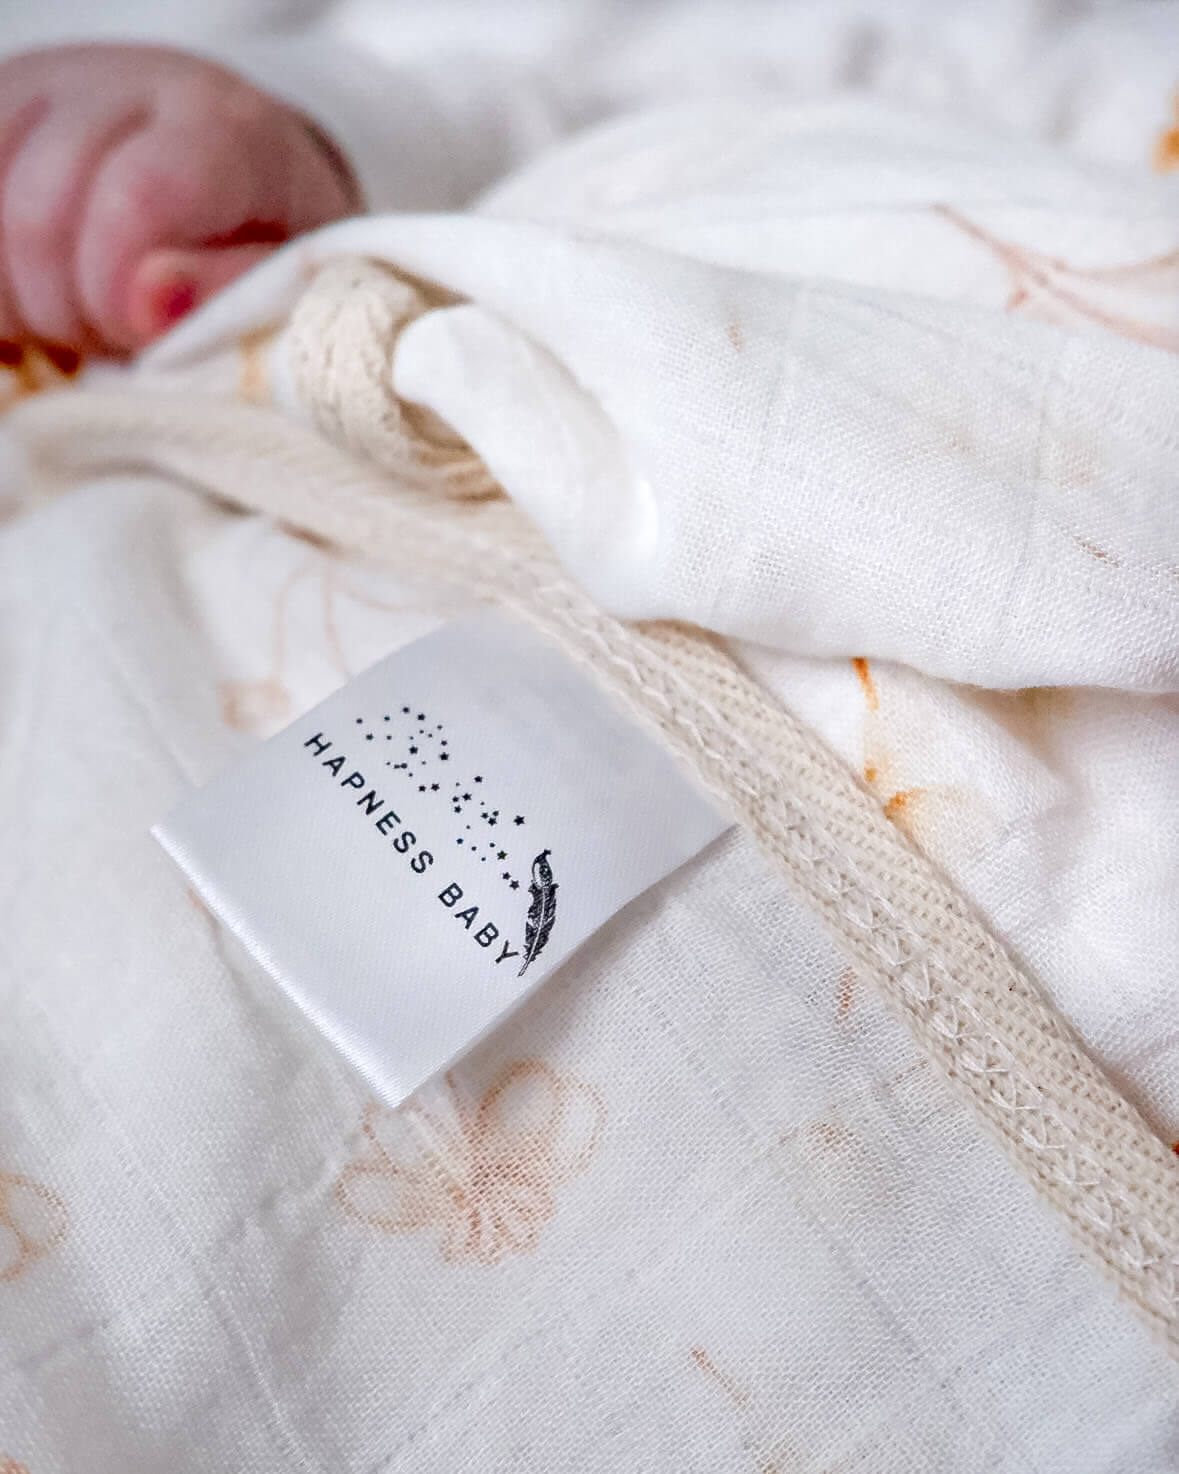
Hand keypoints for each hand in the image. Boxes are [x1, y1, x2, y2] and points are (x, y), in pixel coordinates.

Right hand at [0, 43, 359, 354]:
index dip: (119, 292)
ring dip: (21, 296)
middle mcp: (124, 86)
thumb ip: (228, 293)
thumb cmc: (265, 244)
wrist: (235, 176)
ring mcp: (44, 89)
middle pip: (39, 215)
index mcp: (218, 126)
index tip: (138, 333)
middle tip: (114, 335)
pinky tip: (36, 288)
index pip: (137, 198)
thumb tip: (149, 303)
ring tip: (82, 313)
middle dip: (69, 309)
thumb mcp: (285, 282)